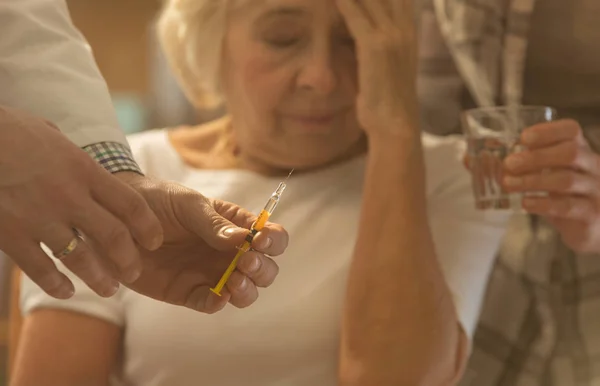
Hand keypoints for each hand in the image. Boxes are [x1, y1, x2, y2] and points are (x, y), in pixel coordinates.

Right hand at [0, 106, 162, 298]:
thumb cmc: (8, 131)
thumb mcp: (51, 134)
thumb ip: (72, 156)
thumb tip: (79, 159)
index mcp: (84, 170)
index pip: (131, 203)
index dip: (148, 226)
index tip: (156, 241)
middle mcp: (69, 196)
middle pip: (113, 237)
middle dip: (129, 260)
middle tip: (134, 273)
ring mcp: (40, 218)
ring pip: (81, 259)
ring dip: (99, 279)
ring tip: (109, 290)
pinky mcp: (10, 235)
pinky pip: (40, 269)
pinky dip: (55, 284)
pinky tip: (66, 291)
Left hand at [116, 173, 288, 312]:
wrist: (116, 218)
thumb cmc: (156, 202)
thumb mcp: (187, 204)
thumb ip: (213, 223)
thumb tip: (243, 238)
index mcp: (235, 226)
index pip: (270, 236)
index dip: (274, 240)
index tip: (261, 240)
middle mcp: (229, 252)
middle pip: (265, 269)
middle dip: (263, 268)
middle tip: (246, 261)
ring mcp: (211, 274)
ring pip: (245, 292)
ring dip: (248, 289)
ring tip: (235, 281)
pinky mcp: (188, 292)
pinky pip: (211, 304)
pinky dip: (219, 303)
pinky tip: (218, 296)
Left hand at [336, 0, 417, 138]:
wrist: (396, 125)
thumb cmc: (386, 97)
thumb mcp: (386, 63)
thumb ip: (376, 40)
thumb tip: (360, 27)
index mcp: (407, 28)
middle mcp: (403, 27)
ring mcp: (392, 36)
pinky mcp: (376, 48)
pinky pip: (355, 14)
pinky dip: (341, 2)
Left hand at [502, 119, 599, 252]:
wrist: (593, 229)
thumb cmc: (563, 196)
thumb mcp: (543, 178)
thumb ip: (511, 167)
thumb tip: (468, 158)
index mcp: (580, 152)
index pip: (571, 131)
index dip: (548, 131)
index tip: (523, 138)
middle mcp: (592, 168)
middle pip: (570, 153)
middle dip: (536, 157)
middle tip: (509, 164)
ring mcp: (595, 192)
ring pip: (567, 181)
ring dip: (533, 181)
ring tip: (508, 184)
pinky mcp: (590, 215)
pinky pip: (568, 207)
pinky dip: (544, 203)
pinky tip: (526, 203)